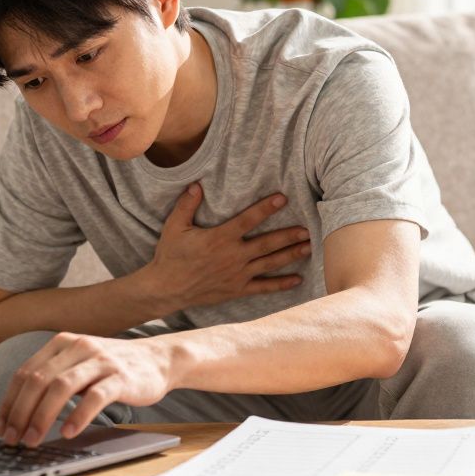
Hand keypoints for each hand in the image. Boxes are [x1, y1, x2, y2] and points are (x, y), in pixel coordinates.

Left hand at [0, 333, 173, 446]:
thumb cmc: (112, 368)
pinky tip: (69, 433)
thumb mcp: (78, 365)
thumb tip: (19, 414)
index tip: (2, 428)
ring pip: (61, 387)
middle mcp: (78, 347)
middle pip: (38, 380)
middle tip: (13, 439)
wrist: (158, 359)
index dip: (9, 403)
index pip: (25, 373)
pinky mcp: (121, 376)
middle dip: (20, 413)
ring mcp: (100, 360)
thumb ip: (53, 379)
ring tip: (33, 440)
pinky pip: (94, 397)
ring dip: (42, 417)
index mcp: (62, 343)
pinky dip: (78, 416)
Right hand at [144, 184, 311, 309]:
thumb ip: (186, 205)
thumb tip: (197, 185)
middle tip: (308, 229)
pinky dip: (281, 284)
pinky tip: (297, 280)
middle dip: (289, 235)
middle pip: (267, 244)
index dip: (266, 208)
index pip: (248, 220)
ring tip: (308, 247)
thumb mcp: (174, 227)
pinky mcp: (237, 290)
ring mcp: (237, 275)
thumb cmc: (170, 256)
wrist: (166, 289)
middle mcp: (233, 256)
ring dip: (290, 255)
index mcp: (220, 238)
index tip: (282, 198)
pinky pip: (263, 287)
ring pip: (270, 263)